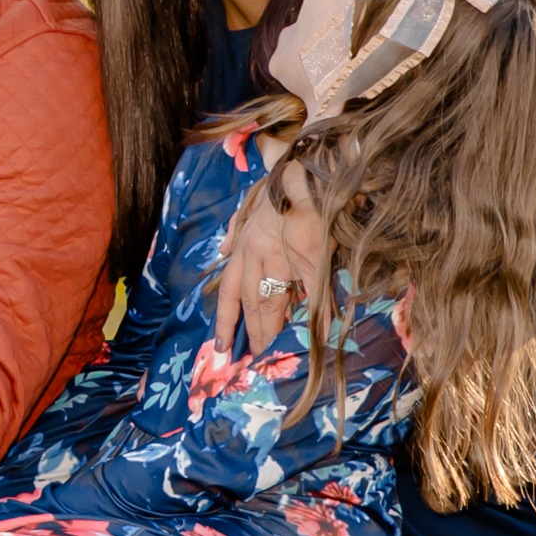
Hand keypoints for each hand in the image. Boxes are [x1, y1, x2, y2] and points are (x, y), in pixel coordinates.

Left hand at [213, 160, 329, 356]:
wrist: (307, 173)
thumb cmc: (279, 189)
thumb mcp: (248, 206)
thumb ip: (234, 230)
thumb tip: (223, 247)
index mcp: (243, 247)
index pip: (228, 291)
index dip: (223, 321)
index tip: (219, 347)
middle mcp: (256, 255)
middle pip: (251, 304)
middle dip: (251, 335)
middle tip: (253, 361)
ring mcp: (283, 258)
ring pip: (273, 303)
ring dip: (272, 332)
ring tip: (272, 356)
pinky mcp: (311, 259)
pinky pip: (312, 294)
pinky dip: (314, 316)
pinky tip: (315, 337)